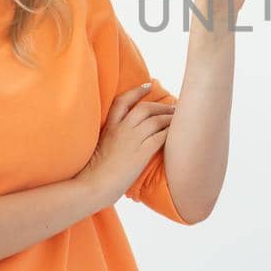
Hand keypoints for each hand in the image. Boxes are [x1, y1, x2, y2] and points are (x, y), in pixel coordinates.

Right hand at [77, 82, 174, 208]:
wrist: (91, 186)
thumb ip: (110, 141)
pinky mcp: (141, 153)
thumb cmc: (92, 174)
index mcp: (108, 128)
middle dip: (161, 106)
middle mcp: (121, 130)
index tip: (148, 85)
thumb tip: (120, 144)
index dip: (136, 91)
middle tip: (173, 107)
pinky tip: (178, 133)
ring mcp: (132, 140)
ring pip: (156, 120)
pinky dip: (171, 132)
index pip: (122, 102)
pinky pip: (161, 137)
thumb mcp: (98, 149)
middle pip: (145, 108)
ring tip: (179, 118)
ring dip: (170, 117)